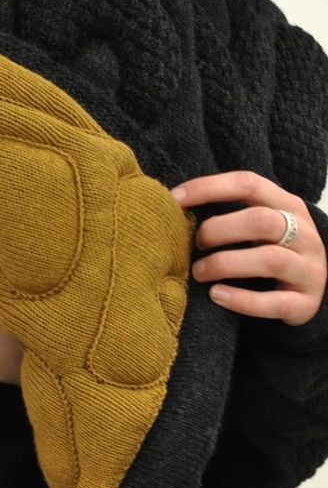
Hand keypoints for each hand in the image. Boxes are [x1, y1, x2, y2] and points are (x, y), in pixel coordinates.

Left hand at [169, 170, 326, 327]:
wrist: (314, 288)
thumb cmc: (272, 249)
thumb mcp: (259, 224)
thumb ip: (230, 213)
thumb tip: (174, 207)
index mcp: (287, 205)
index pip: (248, 184)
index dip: (208, 188)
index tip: (173, 199)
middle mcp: (303, 233)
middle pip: (261, 221)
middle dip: (219, 230)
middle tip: (195, 244)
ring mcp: (309, 269)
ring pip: (271, 260)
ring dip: (226, 264)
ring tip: (199, 272)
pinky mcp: (306, 303)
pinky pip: (275, 302)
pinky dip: (242, 301)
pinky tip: (216, 295)